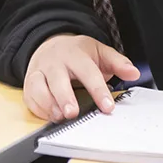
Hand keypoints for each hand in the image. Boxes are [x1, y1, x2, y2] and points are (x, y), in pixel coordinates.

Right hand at [23, 34, 139, 122]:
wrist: (49, 45)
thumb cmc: (76, 53)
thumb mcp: (98, 52)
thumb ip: (117, 62)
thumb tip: (133, 73)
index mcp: (75, 54)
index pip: (88, 72)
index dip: (98, 91)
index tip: (108, 107)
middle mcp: (55, 63)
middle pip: (58, 79)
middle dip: (64, 97)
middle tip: (73, 113)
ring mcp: (39, 72)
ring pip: (38, 88)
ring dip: (48, 104)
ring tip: (60, 116)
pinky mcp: (29, 84)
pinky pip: (30, 97)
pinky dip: (39, 109)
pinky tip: (51, 116)